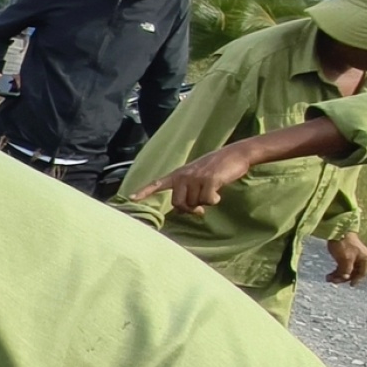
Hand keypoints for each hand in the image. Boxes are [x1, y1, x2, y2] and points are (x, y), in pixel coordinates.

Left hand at [128, 147, 250, 214]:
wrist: (236, 154)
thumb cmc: (216, 169)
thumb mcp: (199, 179)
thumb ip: (190, 194)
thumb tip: (194, 212)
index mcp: (178, 175)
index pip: (157, 183)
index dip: (144, 192)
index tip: (131, 199)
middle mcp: (183, 176)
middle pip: (178, 204)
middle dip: (189, 208)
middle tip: (200, 205)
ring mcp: (195, 177)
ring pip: (194, 204)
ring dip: (204, 202)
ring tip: (211, 189)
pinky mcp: (209, 179)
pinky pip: (207, 201)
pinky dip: (214, 200)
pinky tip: (218, 191)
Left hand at [327, 233, 366, 285]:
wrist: (337, 231)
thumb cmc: (344, 245)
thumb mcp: (346, 259)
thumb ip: (347, 270)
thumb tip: (345, 277)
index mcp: (366, 259)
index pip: (364, 273)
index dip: (358, 279)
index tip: (351, 285)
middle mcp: (362, 259)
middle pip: (354, 273)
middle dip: (344, 278)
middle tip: (333, 281)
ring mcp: (354, 257)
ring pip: (347, 271)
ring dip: (338, 276)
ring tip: (328, 278)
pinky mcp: (346, 256)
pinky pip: (342, 267)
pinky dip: (336, 271)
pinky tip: (329, 275)